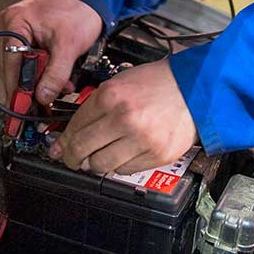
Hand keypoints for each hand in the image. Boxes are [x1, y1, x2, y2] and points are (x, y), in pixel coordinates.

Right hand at [0, 0, 101, 104]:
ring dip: (39, 80)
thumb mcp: (69, 46)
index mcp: (14, 22)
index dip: (16, 88)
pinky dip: (43, 70)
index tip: (21, 107)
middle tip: (42, 104)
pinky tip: (56, 78)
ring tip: (57, 88)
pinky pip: (30, 58)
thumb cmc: (79, 9)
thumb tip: (42, 97)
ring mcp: (17, 29)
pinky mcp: (27, 35)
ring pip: (22, 65)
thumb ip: (55, 74)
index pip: (10, 63)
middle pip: (14, 66)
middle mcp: (9, 24)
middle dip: (31, 86)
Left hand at [48, 59, 197, 174]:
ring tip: (97, 159)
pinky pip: (125, 170)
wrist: (195, 88)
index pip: (75, 127)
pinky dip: (119, 165)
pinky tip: (122, 155)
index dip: (63, 141)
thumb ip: (95, 106)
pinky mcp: (157, 155)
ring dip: (95, 164)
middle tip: (71, 160)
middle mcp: (124, 119)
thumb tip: (72, 132)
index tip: (59, 148)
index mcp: (111, 97)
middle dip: (72, 158)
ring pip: (102, 165)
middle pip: (83, 149)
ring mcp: (142, 139)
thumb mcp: (120, 83)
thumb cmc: (157, 83)